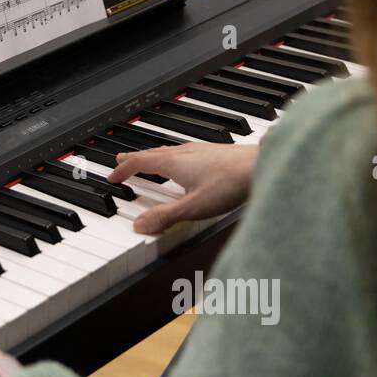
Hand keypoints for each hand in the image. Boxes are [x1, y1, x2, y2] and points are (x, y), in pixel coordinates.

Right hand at [107, 142, 258, 233]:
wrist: (262, 166)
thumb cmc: (231, 183)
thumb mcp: (192, 207)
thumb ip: (164, 217)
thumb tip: (139, 225)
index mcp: (173, 163)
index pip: (139, 162)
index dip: (123, 169)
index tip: (113, 176)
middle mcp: (184, 153)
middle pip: (152, 153)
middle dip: (134, 158)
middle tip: (122, 160)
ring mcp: (200, 151)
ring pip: (168, 151)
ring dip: (153, 156)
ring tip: (149, 161)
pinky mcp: (214, 153)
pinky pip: (183, 152)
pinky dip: (172, 157)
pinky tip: (185, 164)